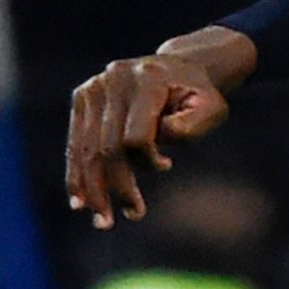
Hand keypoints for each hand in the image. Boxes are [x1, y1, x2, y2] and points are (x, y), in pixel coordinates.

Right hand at [63, 27, 254, 225]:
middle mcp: (113, 80)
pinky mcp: (82, 97)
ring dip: (93, 188)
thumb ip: (191, 125)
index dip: (147, 160)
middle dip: (115, 187)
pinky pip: (76, 141)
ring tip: (103, 220)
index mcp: (147, 80)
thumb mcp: (212, 107)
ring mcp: (93, 88)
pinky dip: (77, 172)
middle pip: (107, 146)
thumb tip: (158, 142)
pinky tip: (79, 200)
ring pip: (87, 147)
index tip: (167, 166)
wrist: (180, 67)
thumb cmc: (200, 95)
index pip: (136, 135)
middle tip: (129, 216)